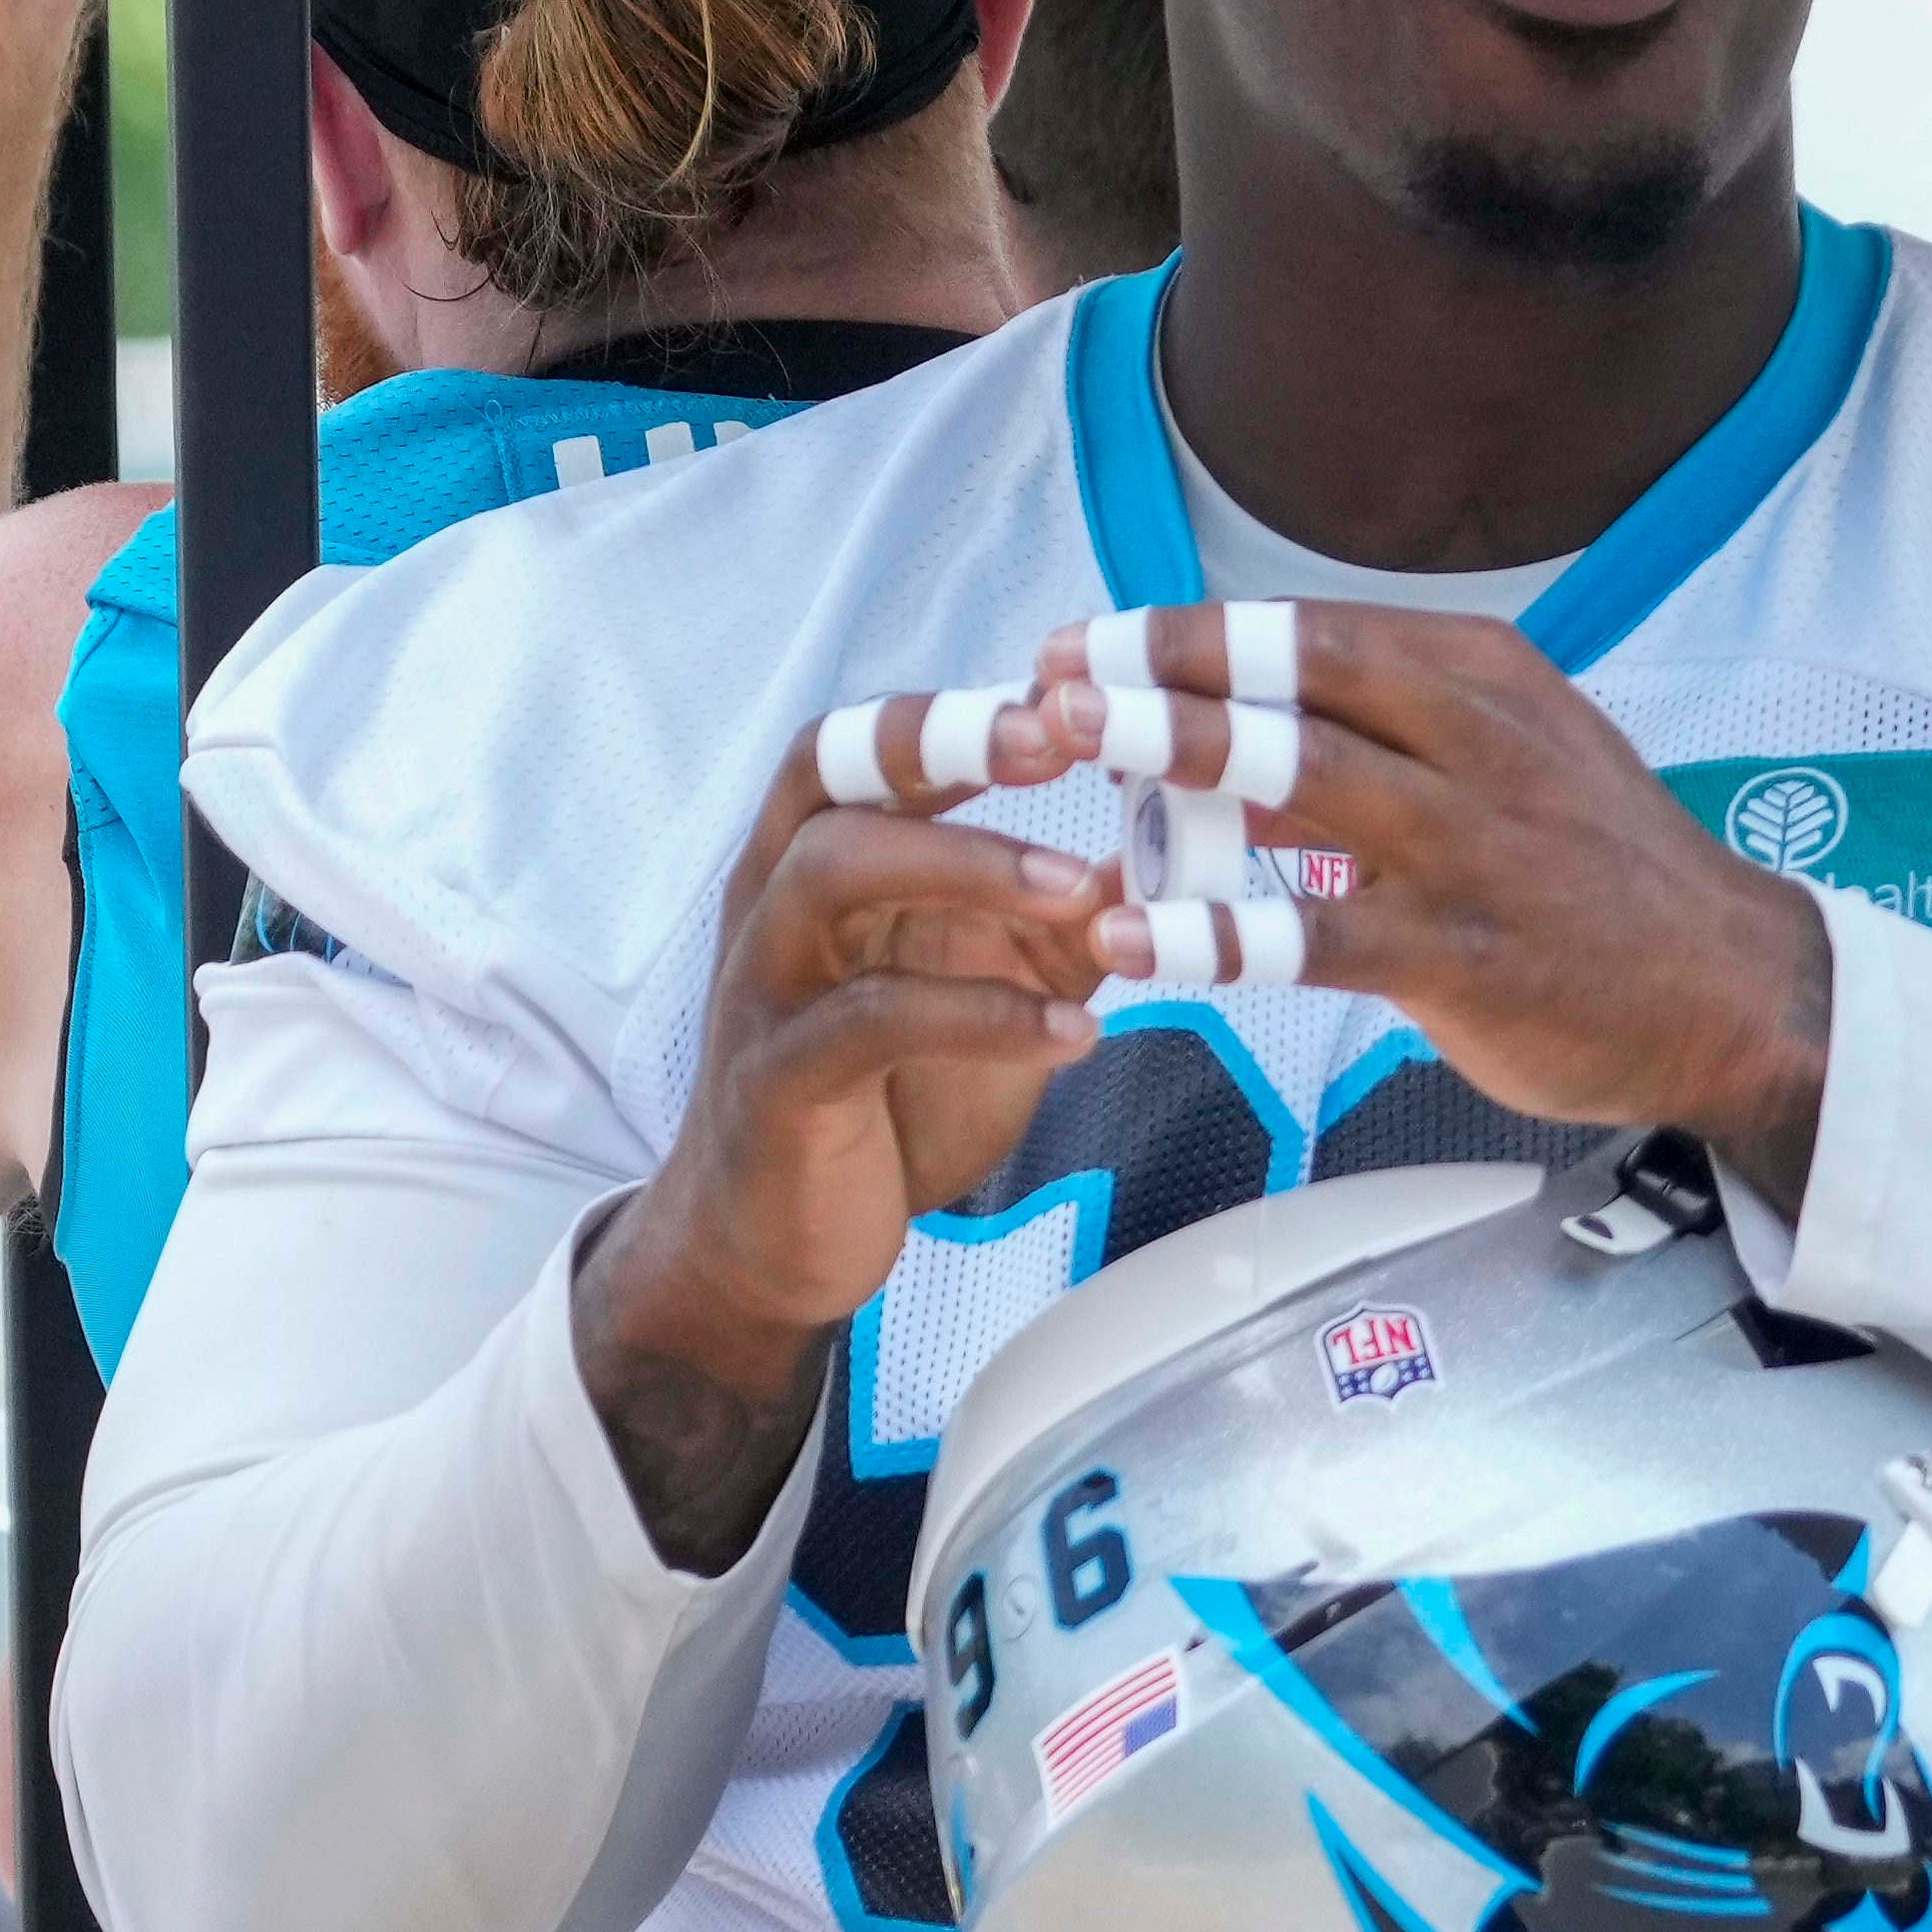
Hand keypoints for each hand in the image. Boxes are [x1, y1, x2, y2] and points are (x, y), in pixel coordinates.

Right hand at [573, 691, 1113, 1567]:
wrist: (778, 1243)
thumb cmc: (889, 1095)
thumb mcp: (993, 992)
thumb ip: (1060, 927)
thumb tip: (1165, 856)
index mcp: (819, 861)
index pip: (869, 743)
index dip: (963, 707)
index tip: (1072, 688)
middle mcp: (774, 901)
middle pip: (834, 776)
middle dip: (949, 743)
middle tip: (1067, 738)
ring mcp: (765, 987)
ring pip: (830, 875)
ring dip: (966, 867)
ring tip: (1082, 892)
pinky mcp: (777, 1081)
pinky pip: (867, 1021)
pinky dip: (978, 1017)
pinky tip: (1077, 1035)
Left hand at [1026, 609, 1841, 1190]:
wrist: (1739, 994)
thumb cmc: (1610, 880)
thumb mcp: (1517, 765)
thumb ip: (1385, 745)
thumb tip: (1235, 742)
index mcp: (1484, 683)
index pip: (1313, 632)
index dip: (1188, 633)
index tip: (1085, 643)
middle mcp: (1477, 745)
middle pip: (1301, 678)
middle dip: (1165, 668)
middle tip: (1049, 677)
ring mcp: (1473, 849)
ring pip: (1307, 778)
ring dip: (1180, 755)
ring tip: (1073, 750)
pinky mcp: (1464, 955)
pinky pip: (1320, 938)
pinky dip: (1218, 936)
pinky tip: (1132, 943)